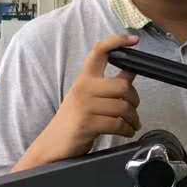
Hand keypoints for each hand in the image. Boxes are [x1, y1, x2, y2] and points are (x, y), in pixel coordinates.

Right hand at [28, 34, 141, 163]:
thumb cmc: (74, 121)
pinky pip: (118, 124)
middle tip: (134, 112)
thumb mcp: (89, 98)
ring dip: (133, 119)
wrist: (51, 146)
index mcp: (84, 78)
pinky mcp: (87, 123)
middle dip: (134, 101)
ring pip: (123, 107)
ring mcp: (84, 105)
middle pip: (123, 86)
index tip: (134, 40)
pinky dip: (127, 130)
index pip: (100, 52)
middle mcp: (84, 88)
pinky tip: (125, 132)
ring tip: (131, 125)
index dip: (117, 42)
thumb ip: (109, 85)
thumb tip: (131, 71)